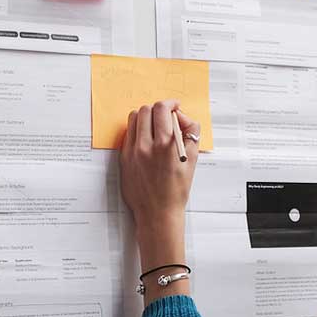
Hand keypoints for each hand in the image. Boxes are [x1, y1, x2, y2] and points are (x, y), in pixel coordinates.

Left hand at [119, 100, 200, 227]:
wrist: (158, 212)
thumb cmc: (176, 190)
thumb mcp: (192, 160)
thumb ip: (191, 133)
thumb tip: (182, 118)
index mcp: (166, 145)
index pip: (162, 109)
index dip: (170, 104)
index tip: (175, 107)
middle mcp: (147, 146)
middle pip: (147, 110)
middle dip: (158, 109)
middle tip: (166, 117)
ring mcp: (132, 152)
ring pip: (134, 118)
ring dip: (145, 117)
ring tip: (154, 127)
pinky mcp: (124, 158)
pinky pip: (128, 134)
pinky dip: (137, 131)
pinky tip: (146, 139)